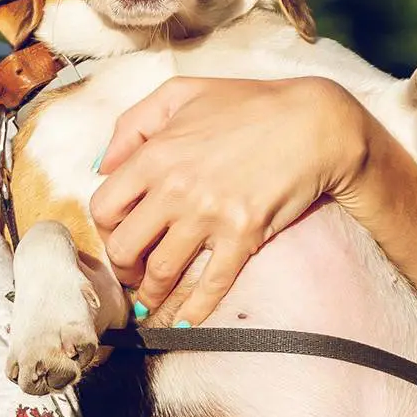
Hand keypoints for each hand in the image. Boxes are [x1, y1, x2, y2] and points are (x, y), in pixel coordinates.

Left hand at [88, 76, 368, 325]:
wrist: (313, 123)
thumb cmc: (247, 104)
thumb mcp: (180, 93)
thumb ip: (132, 125)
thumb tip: (103, 166)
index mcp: (154, 155)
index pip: (105, 208)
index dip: (107, 229)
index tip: (119, 235)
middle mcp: (175, 189)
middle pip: (125, 248)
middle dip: (123, 268)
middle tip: (131, 273)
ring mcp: (209, 216)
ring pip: (161, 274)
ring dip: (150, 295)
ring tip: (150, 302)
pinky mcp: (243, 237)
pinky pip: (211, 285)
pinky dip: (193, 312)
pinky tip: (183, 323)